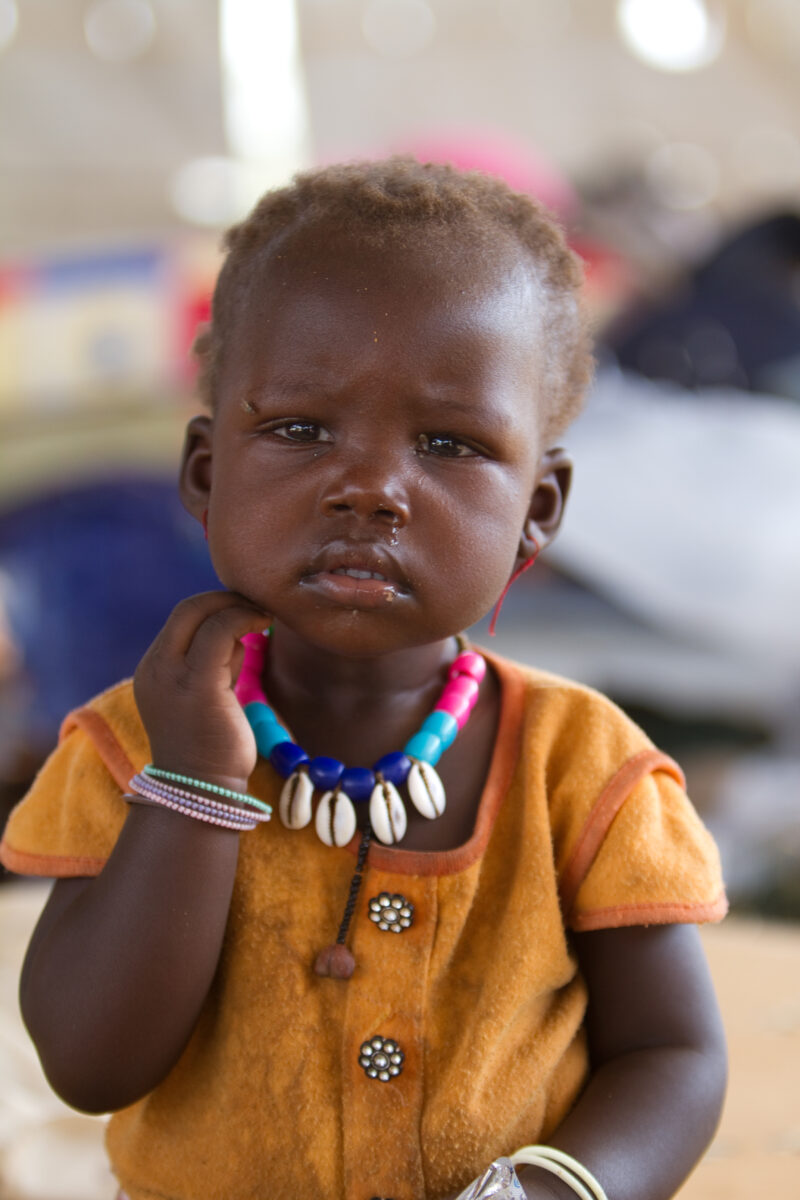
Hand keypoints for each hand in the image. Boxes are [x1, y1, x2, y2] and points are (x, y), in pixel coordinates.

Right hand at [134, 591, 271, 790]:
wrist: (202, 791)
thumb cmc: (211, 748)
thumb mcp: (208, 694)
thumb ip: (215, 662)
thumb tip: (238, 632)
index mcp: (153, 669)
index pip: (182, 619)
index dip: (215, 606)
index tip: (245, 610)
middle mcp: (156, 668)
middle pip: (188, 609)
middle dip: (226, 599)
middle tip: (258, 606)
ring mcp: (173, 676)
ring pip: (205, 615)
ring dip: (239, 609)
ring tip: (263, 621)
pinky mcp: (199, 685)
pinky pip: (221, 632)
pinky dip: (244, 619)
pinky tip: (263, 625)